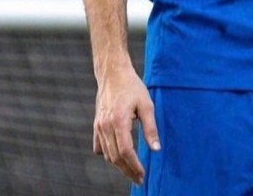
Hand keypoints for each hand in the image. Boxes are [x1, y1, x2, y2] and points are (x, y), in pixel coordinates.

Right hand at [93, 65, 160, 184]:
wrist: (113, 73)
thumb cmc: (132, 87)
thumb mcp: (146, 105)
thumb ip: (151, 128)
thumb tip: (156, 149)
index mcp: (119, 120)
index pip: (125, 151)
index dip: (134, 166)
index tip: (143, 175)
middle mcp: (106, 126)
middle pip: (115, 157)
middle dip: (127, 171)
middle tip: (140, 179)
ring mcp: (99, 126)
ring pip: (106, 154)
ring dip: (118, 166)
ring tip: (132, 171)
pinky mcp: (96, 125)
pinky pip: (99, 147)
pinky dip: (108, 155)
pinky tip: (118, 157)